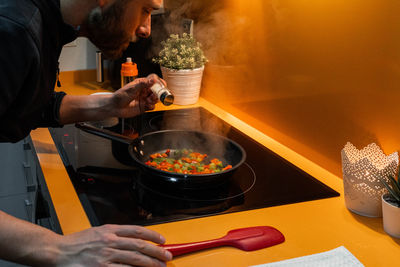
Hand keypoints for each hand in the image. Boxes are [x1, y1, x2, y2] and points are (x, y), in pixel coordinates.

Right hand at [56, 224, 171, 266]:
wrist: (57, 252)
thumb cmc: (76, 243)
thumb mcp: (97, 232)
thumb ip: (115, 234)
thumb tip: (134, 238)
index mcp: (110, 230)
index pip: (137, 231)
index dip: (153, 235)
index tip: (162, 240)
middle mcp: (110, 241)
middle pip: (140, 246)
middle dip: (156, 252)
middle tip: (167, 256)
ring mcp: (106, 256)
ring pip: (135, 259)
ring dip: (150, 263)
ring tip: (160, 266)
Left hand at [112, 74, 164, 117]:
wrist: (115, 107)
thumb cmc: (120, 96)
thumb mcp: (132, 88)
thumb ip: (143, 84)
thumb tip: (153, 80)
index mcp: (141, 83)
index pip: (153, 80)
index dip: (159, 82)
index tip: (161, 85)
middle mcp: (144, 91)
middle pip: (157, 90)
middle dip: (158, 93)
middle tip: (155, 95)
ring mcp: (144, 99)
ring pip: (155, 98)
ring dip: (154, 100)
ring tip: (148, 100)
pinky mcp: (144, 107)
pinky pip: (152, 106)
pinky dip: (151, 106)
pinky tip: (147, 105)